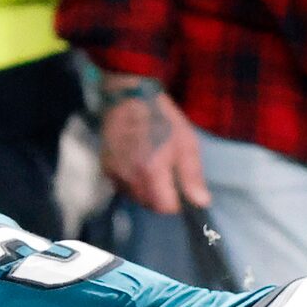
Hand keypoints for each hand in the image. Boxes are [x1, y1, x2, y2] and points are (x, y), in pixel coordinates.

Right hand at [97, 87, 208, 215]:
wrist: (128, 98)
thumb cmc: (162, 118)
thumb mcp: (186, 143)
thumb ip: (192, 175)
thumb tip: (201, 203)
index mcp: (152, 171)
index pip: (166, 207)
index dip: (177, 201)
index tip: (180, 187)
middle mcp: (130, 177)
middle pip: (149, 205)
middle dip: (161, 197)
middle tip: (168, 174)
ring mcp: (114, 173)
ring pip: (135, 197)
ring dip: (146, 190)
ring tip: (151, 167)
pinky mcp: (105, 168)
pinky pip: (122, 187)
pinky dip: (132, 182)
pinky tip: (137, 164)